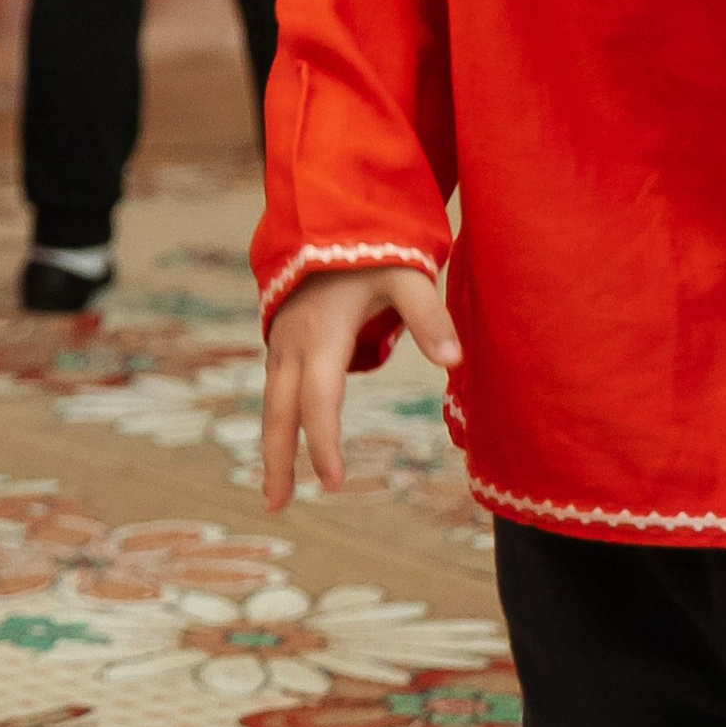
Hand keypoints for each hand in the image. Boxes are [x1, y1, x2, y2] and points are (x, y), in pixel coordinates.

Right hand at [259, 264, 458, 509]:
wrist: (326, 219)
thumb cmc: (370, 251)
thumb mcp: (406, 277)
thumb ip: (429, 318)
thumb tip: (454, 362)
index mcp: (321, 336)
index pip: (319, 400)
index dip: (324, 443)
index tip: (334, 482)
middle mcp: (292, 345)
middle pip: (280, 412)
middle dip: (278, 460)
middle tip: (277, 506)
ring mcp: (281, 344)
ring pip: (272, 405)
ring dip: (271, 448)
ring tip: (275, 494)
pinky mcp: (281, 343)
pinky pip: (275, 392)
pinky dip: (276, 424)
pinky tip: (281, 447)